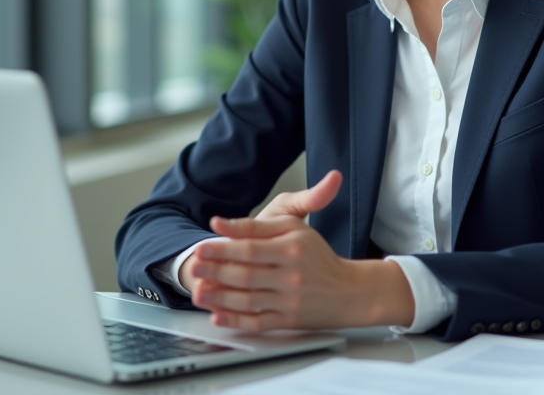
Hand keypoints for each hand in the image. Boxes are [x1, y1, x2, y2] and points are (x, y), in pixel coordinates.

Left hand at [182, 171, 413, 331]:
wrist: (348, 290)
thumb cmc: (316, 254)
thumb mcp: (293, 227)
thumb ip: (257, 225)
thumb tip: (222, 222)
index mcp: (292, 248)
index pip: (251, 246)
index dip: (224, 246)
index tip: (203, 244)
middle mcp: (292, 275)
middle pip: (247, 274)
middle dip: (216, 271)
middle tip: (194, 266)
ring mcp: (290, 300)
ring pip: (248, 300)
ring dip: (220, 297)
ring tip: (199, 292)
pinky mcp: (288, 321)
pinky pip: (258, 322)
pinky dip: (236, 321)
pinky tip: (218, 316)